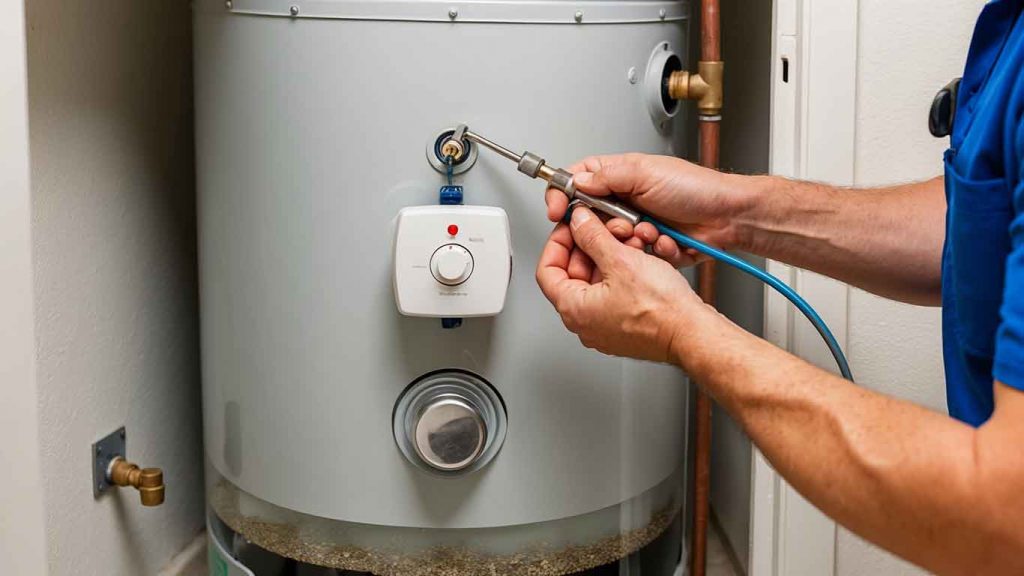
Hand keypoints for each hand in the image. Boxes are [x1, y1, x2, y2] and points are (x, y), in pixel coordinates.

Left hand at [535, 206, 712, 362]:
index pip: (547, 270)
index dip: (558, 242)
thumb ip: (593, 236)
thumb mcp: (621, 260)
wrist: (692, 332)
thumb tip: (579, 222)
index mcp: (574, 310)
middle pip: (573, 275)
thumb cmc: (661, 310)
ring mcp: (605, 328)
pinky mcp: (624, 328)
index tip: (571, 227)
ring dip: (609, 258)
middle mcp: (585, 324)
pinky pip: (614, 295)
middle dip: (589, 247)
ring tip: (627, 244)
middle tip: (603, 230)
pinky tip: (638, 261)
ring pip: (597, 283)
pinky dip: (622, 274)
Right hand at [545, 154, 756, 266]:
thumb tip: (577, 182)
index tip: (558, 212)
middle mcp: (625, 200)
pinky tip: (666, 242)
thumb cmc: (697, 188)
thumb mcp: (646, 173)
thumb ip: (607, 177)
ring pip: (612, 242)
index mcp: (620, 176)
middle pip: (590, 219)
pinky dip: (651, 251)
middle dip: (607, 227)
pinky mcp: (649, 247)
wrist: (728, 217)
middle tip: (622, 226)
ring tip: (652, 233)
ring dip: (632, 241)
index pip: (578, 182)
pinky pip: (635, 257)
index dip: (563, 196)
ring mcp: (636, 225)